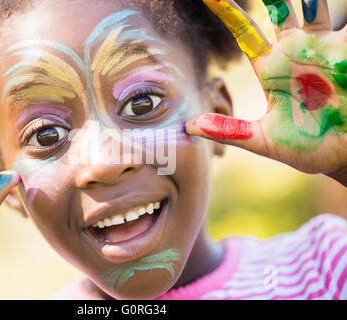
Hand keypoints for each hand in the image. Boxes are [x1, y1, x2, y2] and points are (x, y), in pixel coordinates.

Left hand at [186, 0, 345, 184]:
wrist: (346, 154)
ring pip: (312, 7)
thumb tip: (188, 126)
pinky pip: (342, 22)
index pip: (246, 34)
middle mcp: (295, 53)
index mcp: (271, 69)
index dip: (228, 13)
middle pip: (278, 12)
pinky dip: (332, 7)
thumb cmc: (307, 148)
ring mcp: (322, 48)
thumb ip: (229, 130)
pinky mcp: (346, 50)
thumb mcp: (264, 140)